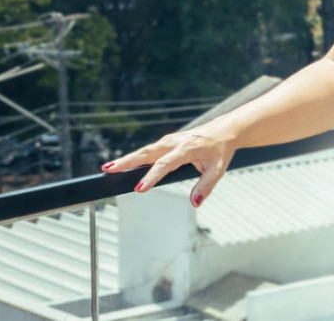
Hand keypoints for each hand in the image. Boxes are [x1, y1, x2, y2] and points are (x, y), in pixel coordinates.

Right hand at [100, 122, 236, 206]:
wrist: (225, 130)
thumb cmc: (220, 150)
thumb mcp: (218, 169)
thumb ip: (206, 187)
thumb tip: (195, 203)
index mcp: (187, 149)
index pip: (166, 164)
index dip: (152, 177)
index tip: (139, 189)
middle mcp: (175, 142)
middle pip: (148, 153)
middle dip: (128, 162)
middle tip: (109, 171)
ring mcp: (170, 140)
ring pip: (146, 150)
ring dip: (127, 159)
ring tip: (109, 168)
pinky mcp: (167, 142)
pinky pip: (150, 150)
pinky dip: (135, 157)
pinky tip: (123, 164)